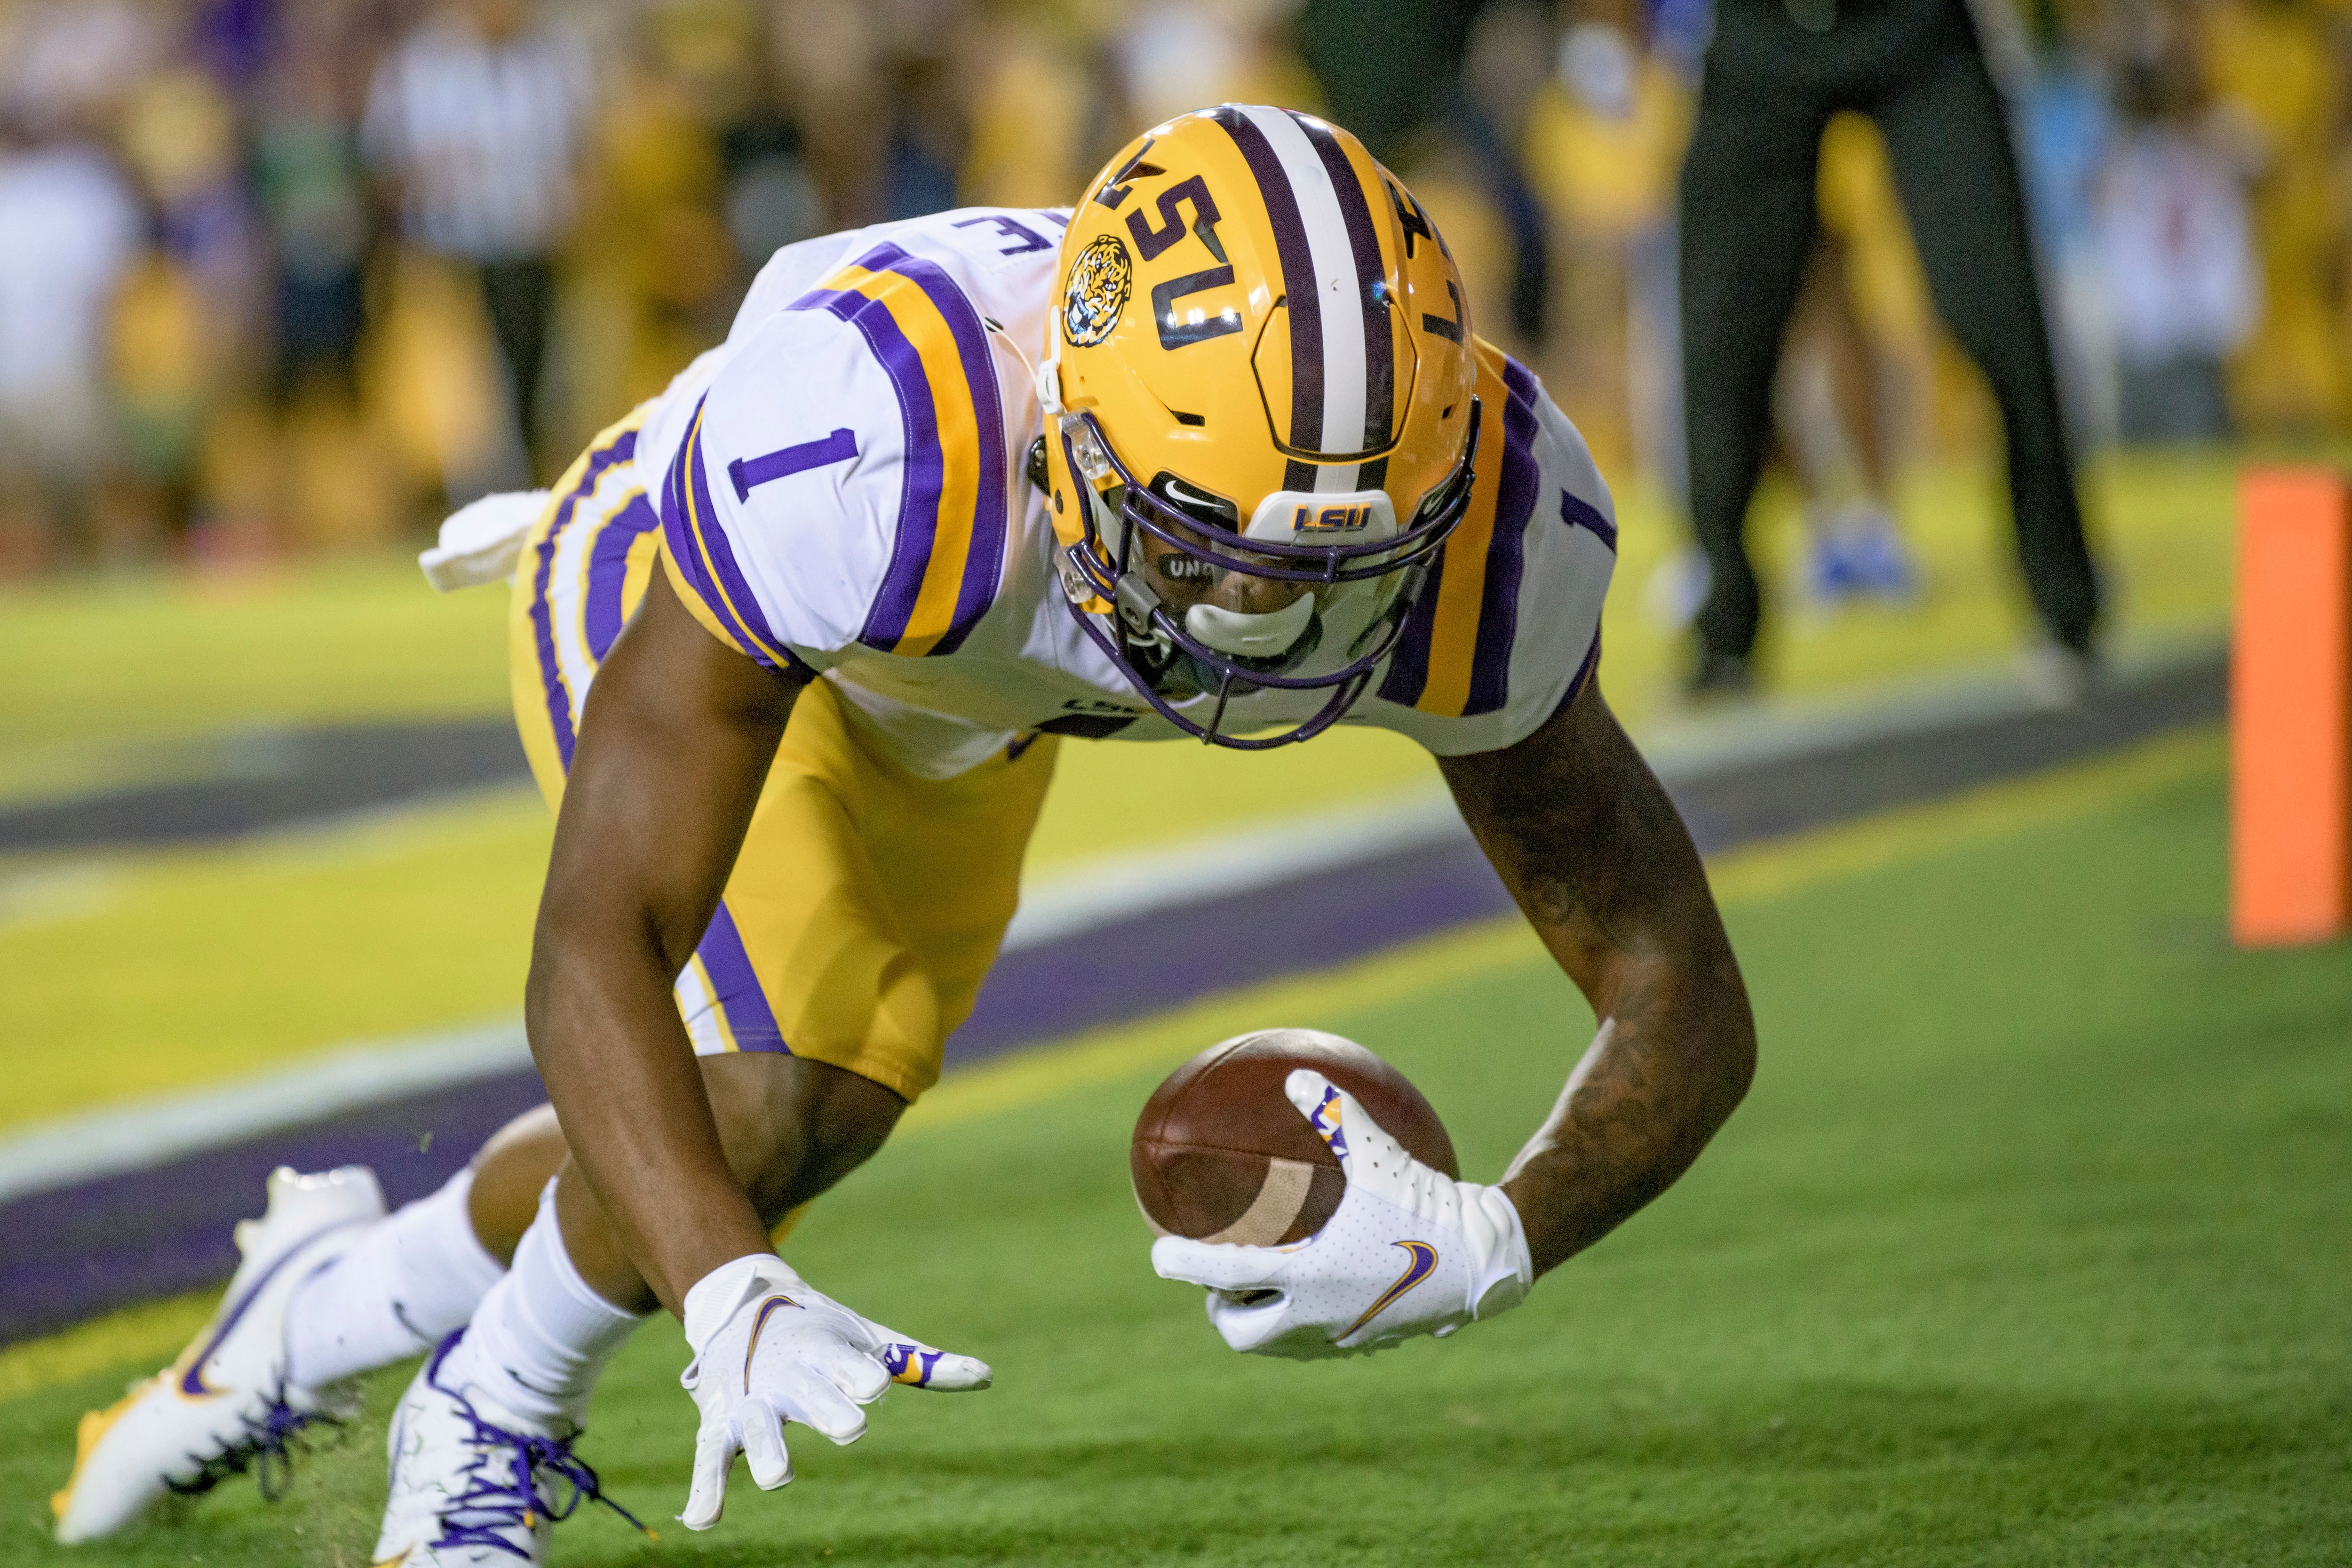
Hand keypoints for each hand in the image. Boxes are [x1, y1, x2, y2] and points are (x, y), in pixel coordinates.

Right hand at [677, 1254, 988, 1528]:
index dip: (860, 1375)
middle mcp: (786, 1374)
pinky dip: (706, 1487)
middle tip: (853, 1429)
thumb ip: (922, 1363)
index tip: (876, 1386)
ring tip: (780, 1477)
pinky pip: (710, 1458)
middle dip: (827, 1409)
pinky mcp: (719, 1423)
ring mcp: (751, 1400)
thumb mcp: (869, 1340)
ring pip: (758, 1427)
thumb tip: (987, 1377)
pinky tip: (704, 1521)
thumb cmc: (821, 1331)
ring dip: (768, 1450)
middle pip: (809, 1395)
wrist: (742, 1307)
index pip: (846, 1362)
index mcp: (824, 1347)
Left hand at [1151, 1070, 1532, 1357]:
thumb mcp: (1378, 1154)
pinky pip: (1314, 1343)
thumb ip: (1335, 1115)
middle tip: (1218, 1282)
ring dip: (1258, 1322)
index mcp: (1308, 1273)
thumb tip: (1297, 1076)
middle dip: (1220, 1310)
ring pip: (1276, 1345)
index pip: (1225, 1273)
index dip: (1184, 1264)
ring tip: (1258, 1290)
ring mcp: (1341, 1336)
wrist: (1484, 1260)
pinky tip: (1315, 1294)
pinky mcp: (1367, 1343)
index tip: (1157, 1255)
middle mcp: (1316, 1315)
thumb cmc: (1427, 1204)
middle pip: (1240, 1331)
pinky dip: (1298, 1325)